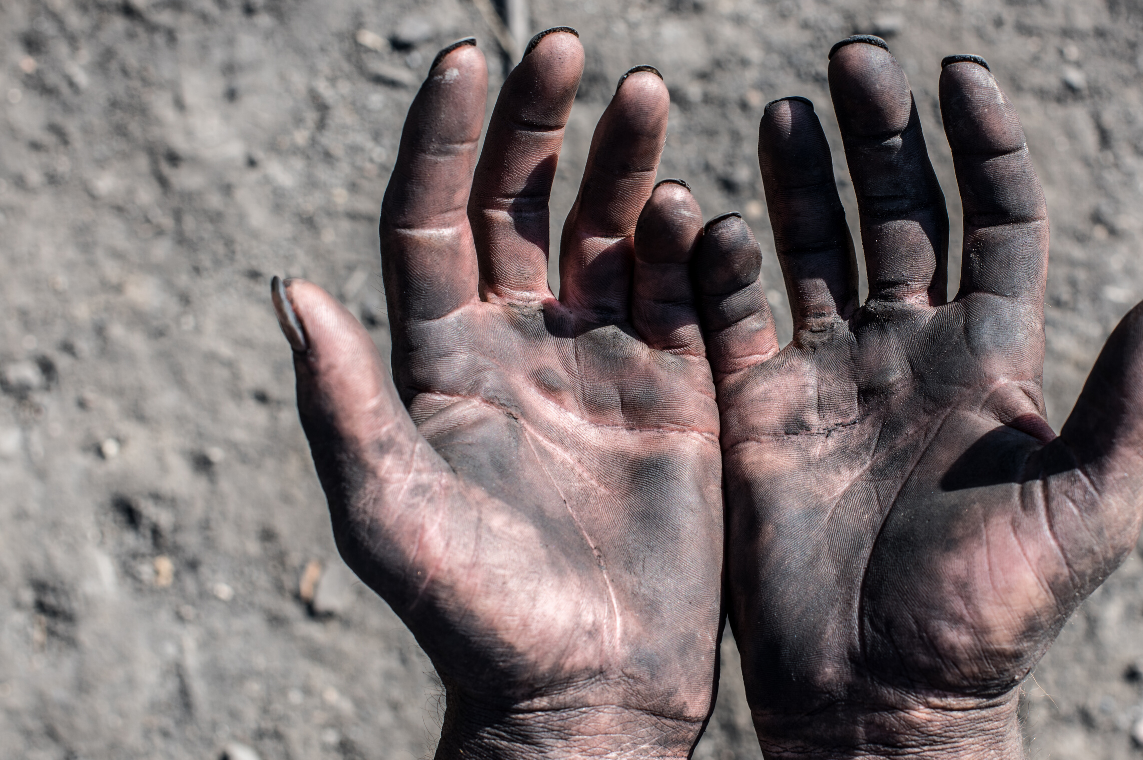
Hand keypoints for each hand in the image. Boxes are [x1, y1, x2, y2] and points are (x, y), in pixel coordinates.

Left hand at [271, 32, 721, 758]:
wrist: (589, 689)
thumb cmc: (477, 614)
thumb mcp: (390, 511)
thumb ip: (341, 401)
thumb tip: (286, 285)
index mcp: (441, 360)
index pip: (433, 219)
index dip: (445, 139)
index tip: (467, 60)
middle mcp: (520, 345)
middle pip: (525, 206)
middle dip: (542, 126)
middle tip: (568, 49)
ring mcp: (604, 363)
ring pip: (612, 234)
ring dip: (626, 164)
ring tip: (644, 93)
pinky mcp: (678, 392)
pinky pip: (686, 296)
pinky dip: (692, 246)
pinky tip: (697, 210)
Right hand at [692, 37, 1142, 757]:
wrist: (879, 696)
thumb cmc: (990, 614)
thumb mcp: (1084, 507)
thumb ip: (1132, 396)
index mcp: (992, 359)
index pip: (996, 221)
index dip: (983, 144)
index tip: (959, 74)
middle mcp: (910, 351)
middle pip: (901, 213)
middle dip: (881, 135)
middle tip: (854, 60)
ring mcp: (830, 376)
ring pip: (816, 248)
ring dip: (802, 178)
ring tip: (789, 109)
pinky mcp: (758, 410)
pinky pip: (734, 315)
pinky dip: (720, 261)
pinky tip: (708, 211)